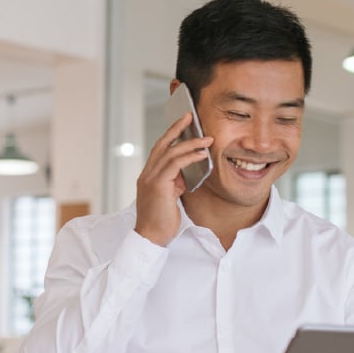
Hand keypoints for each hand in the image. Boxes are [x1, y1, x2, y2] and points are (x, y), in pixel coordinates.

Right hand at [134, 113, 212, 245]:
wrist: (151, 236)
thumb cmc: (162, 220)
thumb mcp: (171, 196)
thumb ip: (175, 182)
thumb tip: (186, 172)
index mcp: (149, 175)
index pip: (160, 149)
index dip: (171, 135)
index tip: (183, 124)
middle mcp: (147, 173)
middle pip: (162, 144)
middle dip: (176, 128)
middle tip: (190, 116)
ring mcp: (150, 178)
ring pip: (170, 152)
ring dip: (190, 143)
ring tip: (207, 139)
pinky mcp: (158, 185)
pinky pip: (174, 165)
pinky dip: (189, 157)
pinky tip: (201, 154)